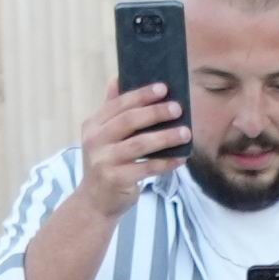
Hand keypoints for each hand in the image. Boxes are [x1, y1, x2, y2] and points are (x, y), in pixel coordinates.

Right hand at [76, 81, 185, 198]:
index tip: (163, 88)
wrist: (94, 201)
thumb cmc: (106, 163)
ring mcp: (104, 161)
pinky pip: (146, 168)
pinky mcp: (116, 179)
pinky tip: (181, 158)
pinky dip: (166, 163)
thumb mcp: (102, 136)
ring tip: (185, 132)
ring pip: (139, 144)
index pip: (117, 105)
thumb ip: (111, 110)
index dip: (141, 95)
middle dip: (155, 112)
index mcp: (93, 125)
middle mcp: (95, 141)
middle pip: (128, 121)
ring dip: (165, 137)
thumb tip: (117, 78)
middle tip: (177, 108)